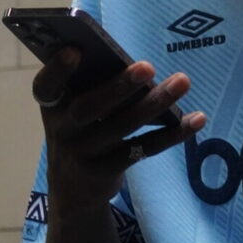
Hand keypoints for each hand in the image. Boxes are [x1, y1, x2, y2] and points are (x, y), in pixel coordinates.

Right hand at [32, 47, 205, 214]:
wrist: (73, 191)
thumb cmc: (82, 131)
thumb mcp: (74, 112)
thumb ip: (93, 88)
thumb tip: (138, 66)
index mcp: (53, 106)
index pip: (45, 87)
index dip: (58, 70)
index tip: (76, 50)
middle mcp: (63, 130)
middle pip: (90, 108)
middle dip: (119, 87)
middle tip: (148, 67)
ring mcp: (84, 154)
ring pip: (123, 127)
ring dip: (155, 103)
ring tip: (182, 81)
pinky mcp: (107, 171)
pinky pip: (144, 149)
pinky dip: (172, 134)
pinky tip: (196, 119)